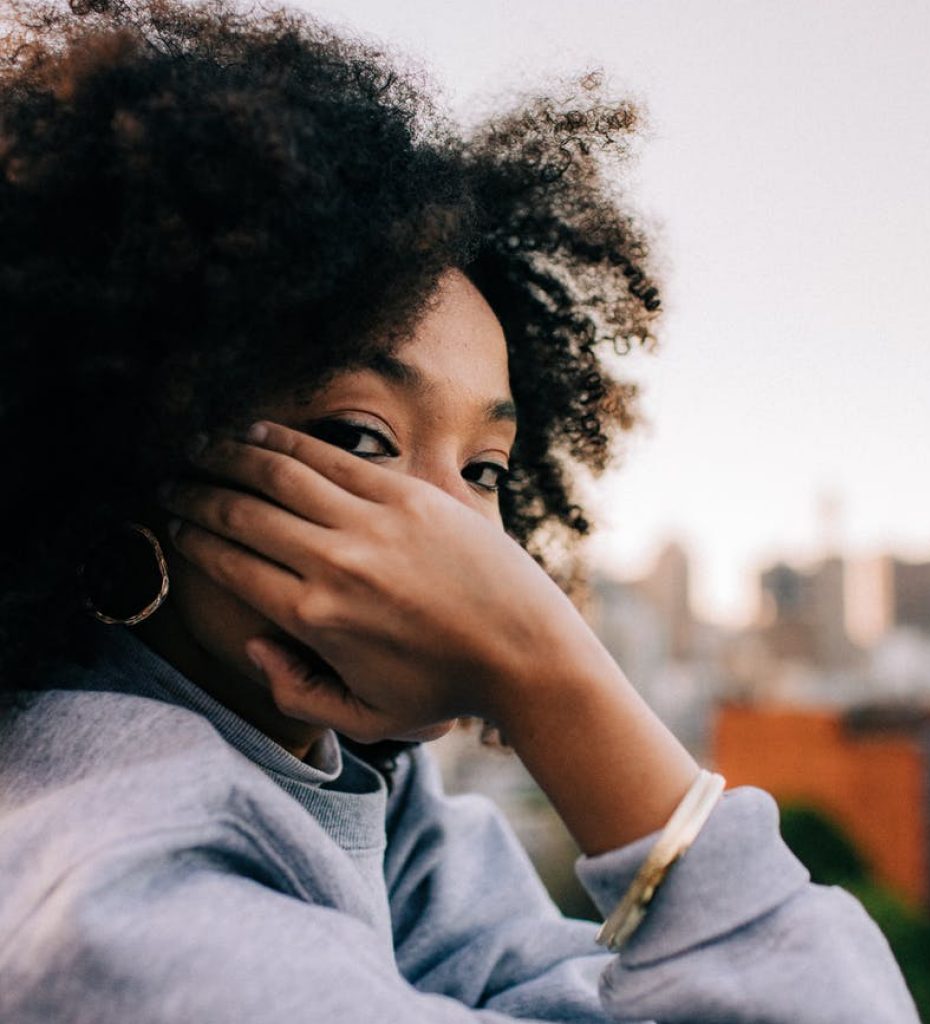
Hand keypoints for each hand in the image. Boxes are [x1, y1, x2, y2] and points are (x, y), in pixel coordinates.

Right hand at [157, 420, 603, 742]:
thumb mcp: (366, 717)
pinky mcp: (408, 495)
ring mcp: (372, 522)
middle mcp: (333, 563)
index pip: (229, 564)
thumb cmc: (445, 689)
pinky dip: (287, 442)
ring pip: (279, 474)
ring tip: (201, 448)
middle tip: (172, 484)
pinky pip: (333, 458)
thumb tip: (256, 644)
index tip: (173, 524)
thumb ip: (297, 691)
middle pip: (241, 513)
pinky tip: (260, 433)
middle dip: (195, 495)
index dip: (192, 538)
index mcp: (314, 619)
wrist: (525, 650)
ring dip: (229, 456)